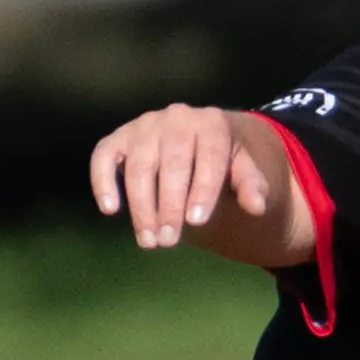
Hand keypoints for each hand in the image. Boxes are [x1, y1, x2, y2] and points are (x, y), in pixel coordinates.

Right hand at [89, 105, 270, 248]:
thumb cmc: (223, 163)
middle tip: (169, 241)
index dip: (203, 189)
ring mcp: (145, 125)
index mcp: (213, 123)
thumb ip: (252, 186)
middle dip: (169, 205)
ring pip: (139, 166)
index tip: (197, 222)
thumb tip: (257, 206)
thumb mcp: (244, 172)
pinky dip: (102, 181)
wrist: (198, 141)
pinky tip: (111, 210)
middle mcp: (177, 117)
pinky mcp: (119, 137)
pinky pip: (104, 155)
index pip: (209, 156)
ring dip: (141, 206)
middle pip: (172, 164)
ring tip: (149, 241)